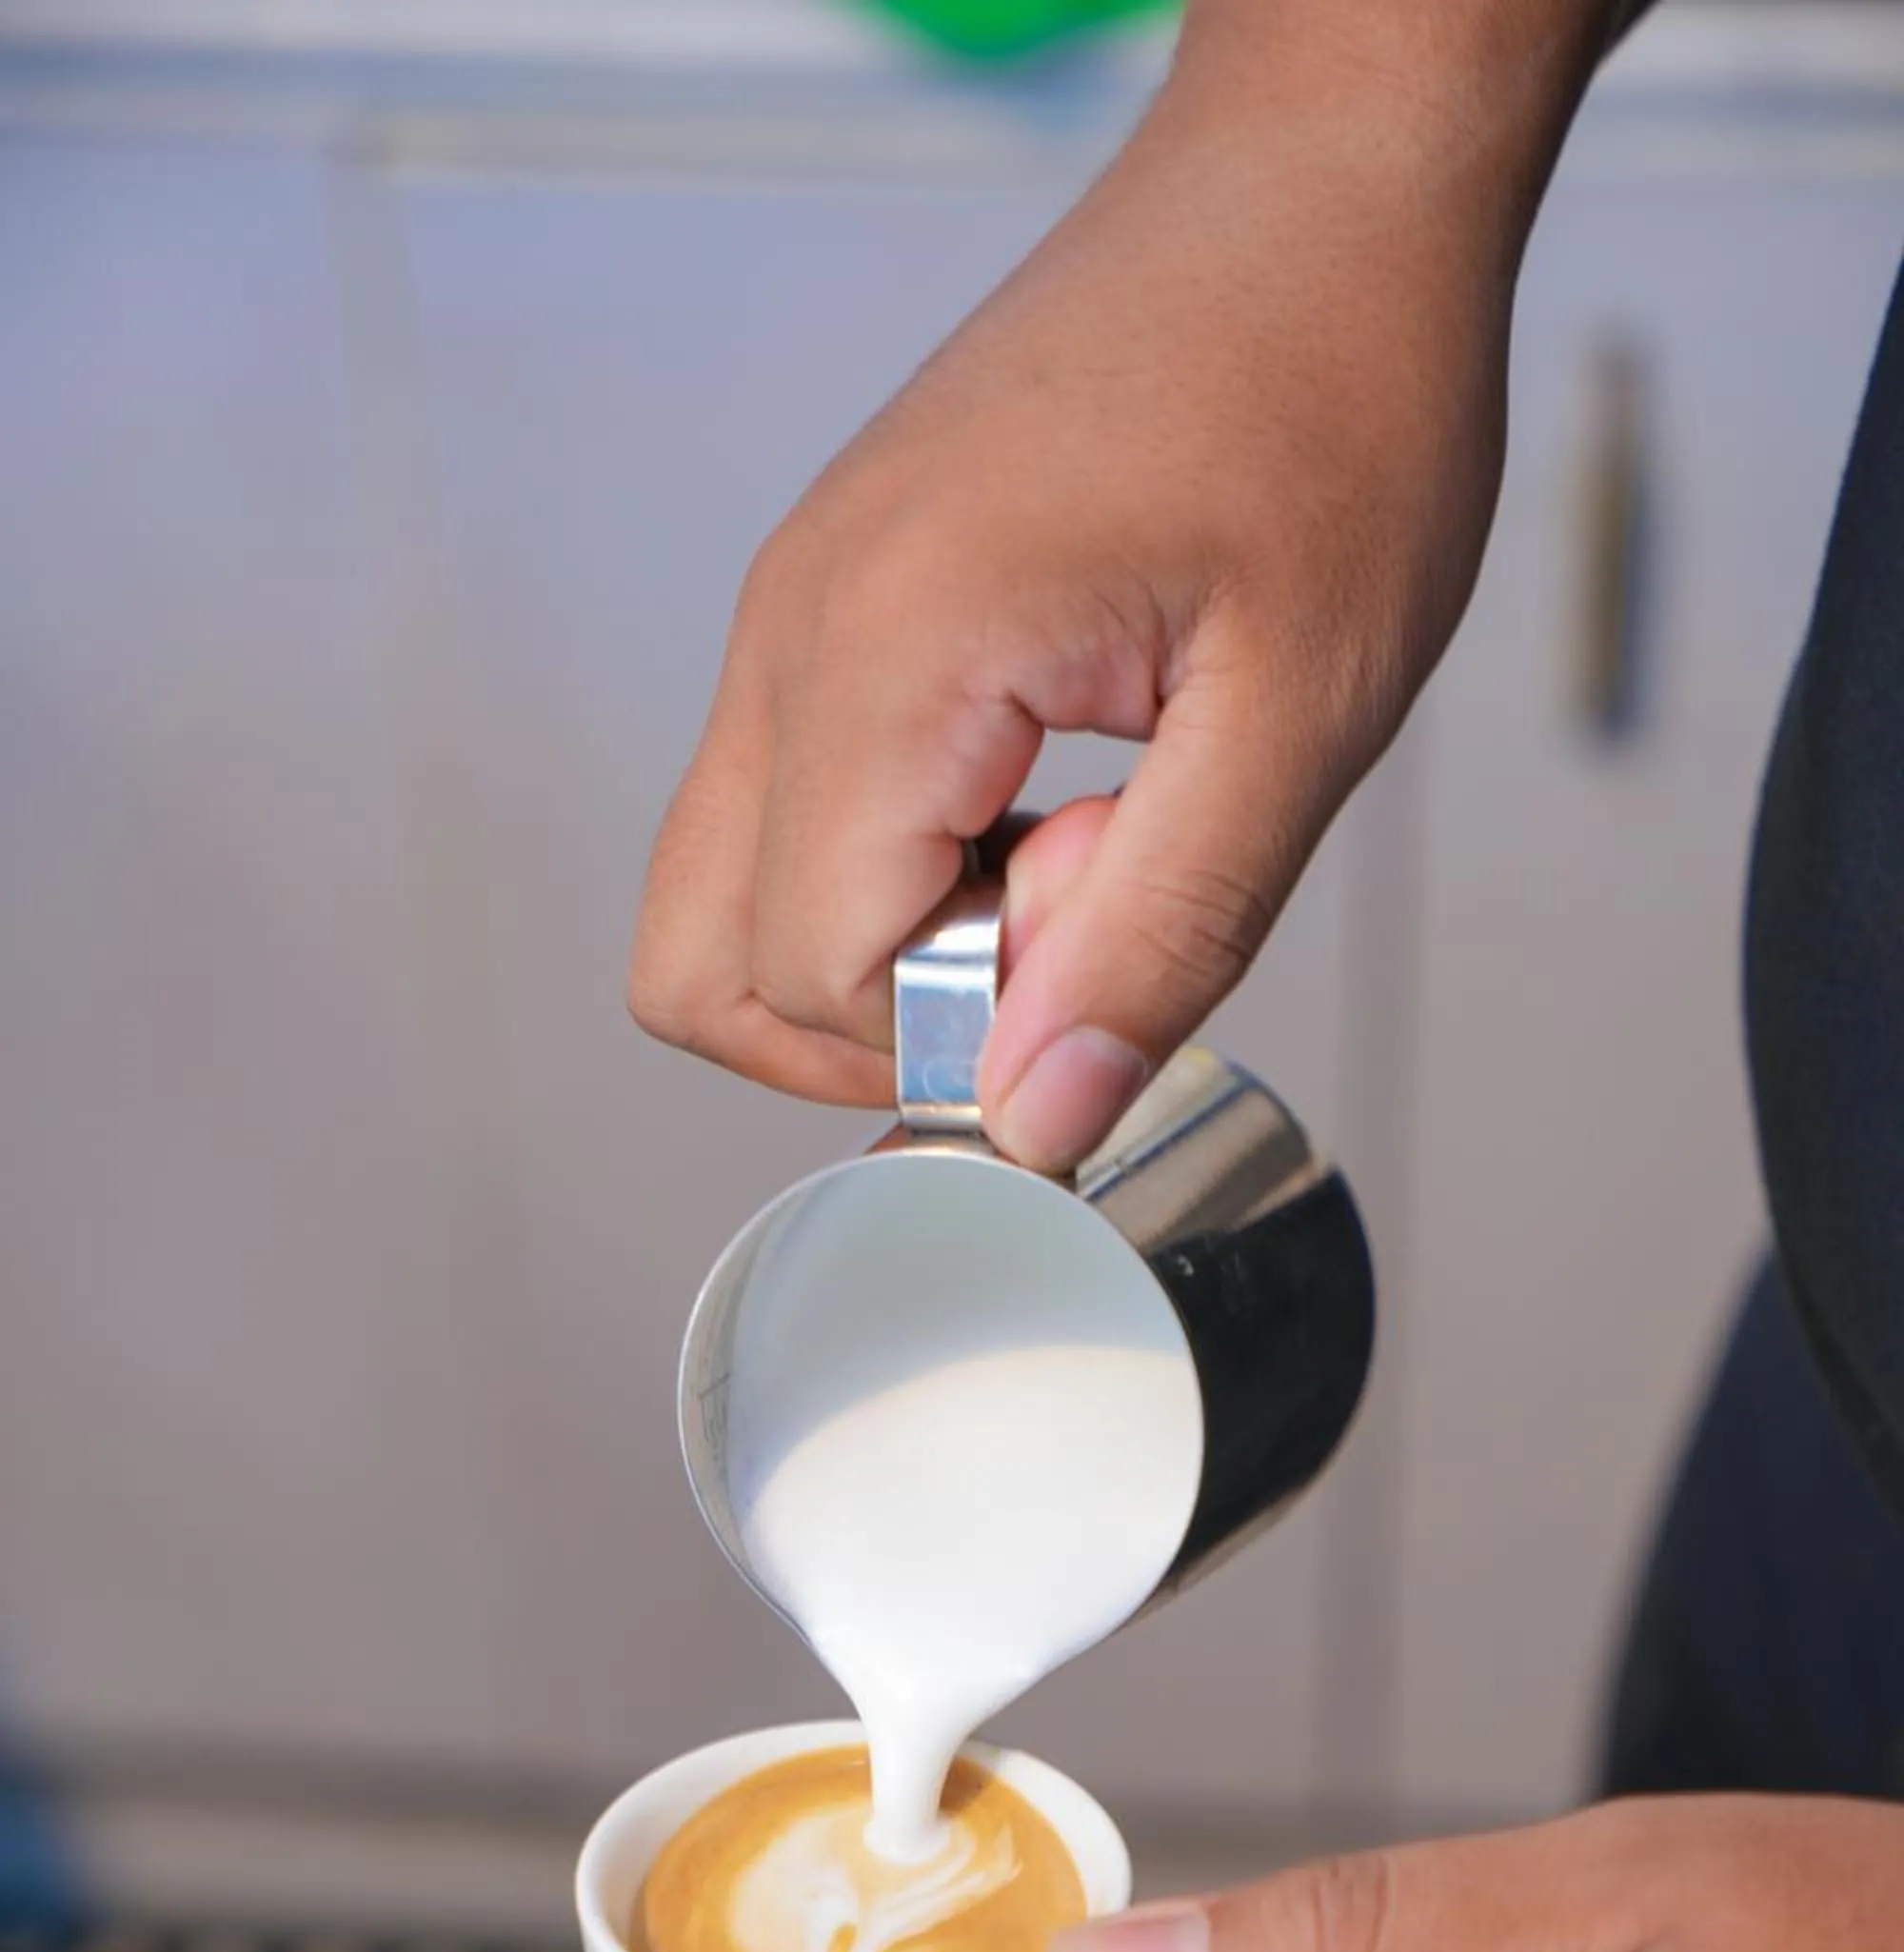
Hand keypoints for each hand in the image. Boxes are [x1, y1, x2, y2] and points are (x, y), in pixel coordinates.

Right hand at [630, 2, 1608, 1170]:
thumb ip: (1161, 933)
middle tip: (1067, 943)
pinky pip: (799, 808)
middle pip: (696, 967)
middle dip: (877, 1029)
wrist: (1313, 184)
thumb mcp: (1299, 709)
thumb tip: (1039, 1123)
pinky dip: (909, 862)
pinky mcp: (834, 604)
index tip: (1107, 950)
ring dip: (899, 943)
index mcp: (891, 651)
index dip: (959, 1036)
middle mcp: (792, 631)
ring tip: (1078, 845)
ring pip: (732, 894)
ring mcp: (794, 610)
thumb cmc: (1330, 392)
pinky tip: (1055, 790)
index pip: (807, 976)